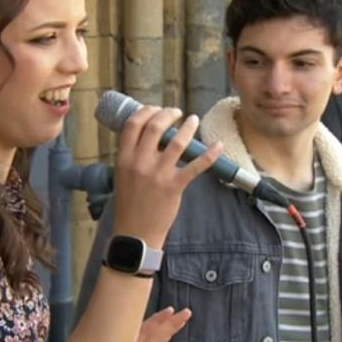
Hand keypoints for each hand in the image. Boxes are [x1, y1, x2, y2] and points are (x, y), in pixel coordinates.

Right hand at [111, 106, 220, 247]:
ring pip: (177, 142)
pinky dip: (210, 154)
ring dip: (188, 127)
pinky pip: (196, 165)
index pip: (133, 125)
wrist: (136, 233)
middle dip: (168, 114)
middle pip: (155, 127)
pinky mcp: (174, 186)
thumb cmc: (129, 204)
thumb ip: (133, 156)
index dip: (146, 111)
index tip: (155, 108)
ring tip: (193, 120)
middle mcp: (139, 163)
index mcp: (124, 158)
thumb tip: (148, 137)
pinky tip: (218, 145)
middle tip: (177, 112)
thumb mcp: (123, 175)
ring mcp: (158, 174)